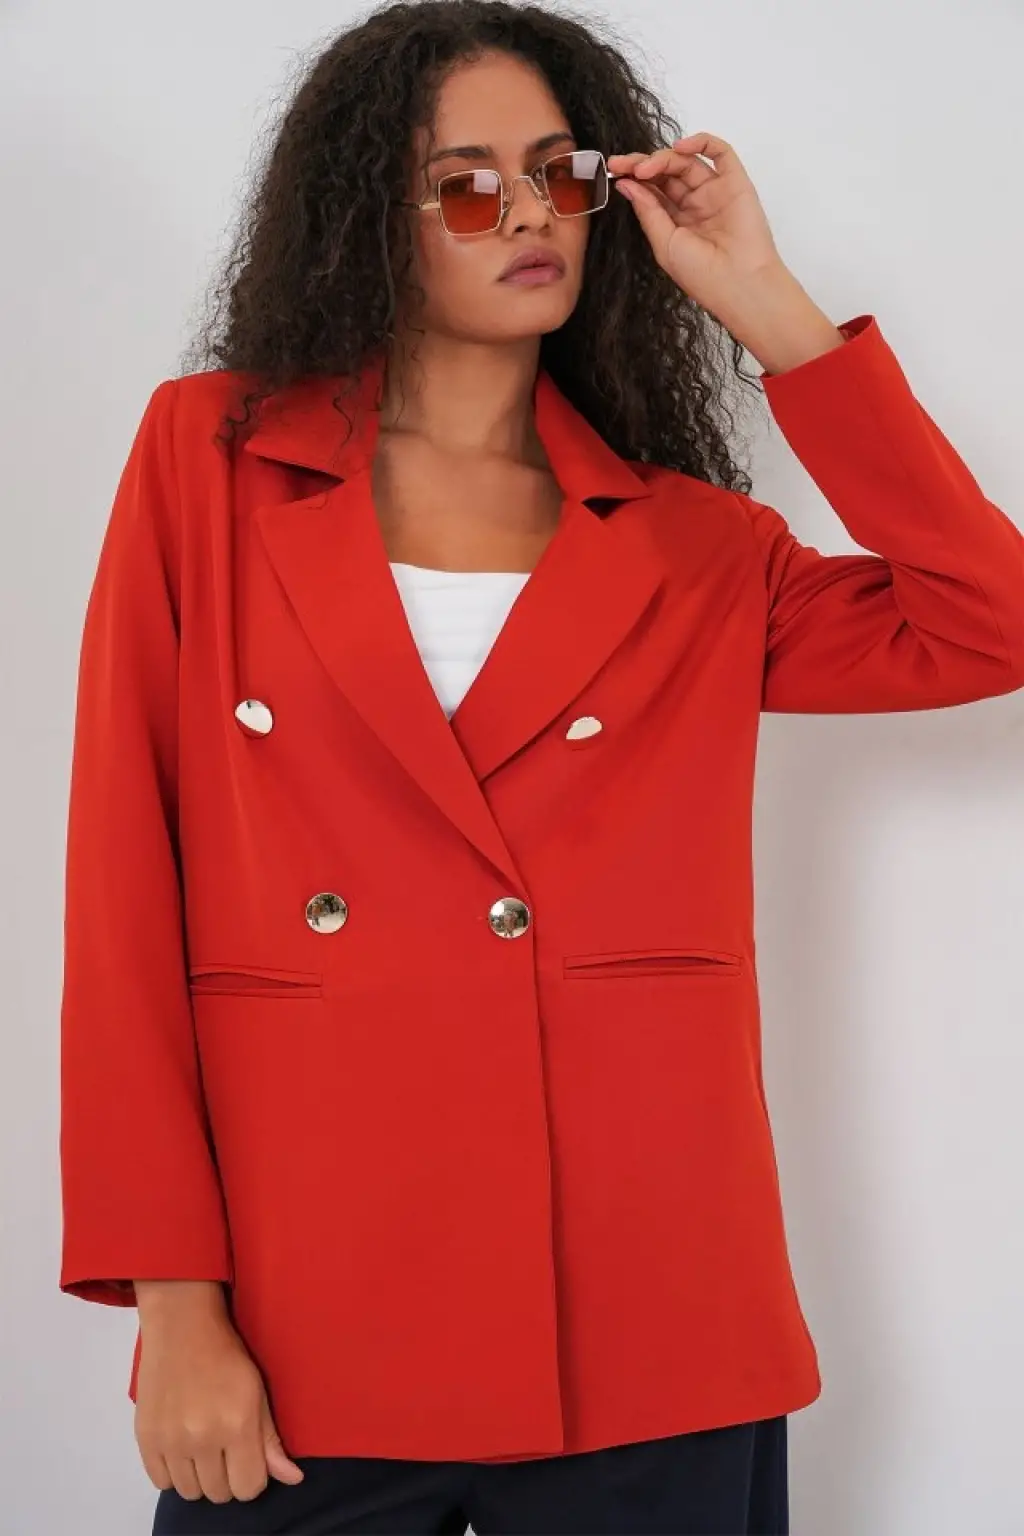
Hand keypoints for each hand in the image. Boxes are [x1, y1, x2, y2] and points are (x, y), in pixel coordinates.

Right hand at [134, 1306, 304, 1503]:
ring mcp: (171, 1441)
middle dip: (227, 1477)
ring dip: (199, 1477)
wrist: (181, 1328)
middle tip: (224, 1449)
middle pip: (219, 1494)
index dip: (252, 1477)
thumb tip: (293, 1479)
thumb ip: (271, 1441)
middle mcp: (202, 1438)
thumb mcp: (257, 1393)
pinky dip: (173, 1473)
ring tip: (202, 1448)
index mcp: (237, 1425)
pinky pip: (161, 1483)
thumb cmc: (227, 1356)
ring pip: (190, 1492)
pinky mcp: (145, 1439)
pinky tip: (181, 1449)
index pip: (248, 1488)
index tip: (247, 1458)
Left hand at [608, 133, 786, 321]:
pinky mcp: (735, 182)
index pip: (652, 191)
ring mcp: (715, 192)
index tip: (614, 172)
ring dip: (663, 157)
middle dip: (641, 165)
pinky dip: (701, 142)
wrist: (738, 284)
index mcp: (676, 222)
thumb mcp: (664, 244)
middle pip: (665, 173)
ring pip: (686, 161)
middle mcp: (694, 204)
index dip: (633, 178)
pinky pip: (721, 152)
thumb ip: (648, 211)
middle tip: (622, 165)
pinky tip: (680, 147)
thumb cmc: (702, 275)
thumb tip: (627, 184)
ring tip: (645, 167)